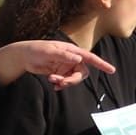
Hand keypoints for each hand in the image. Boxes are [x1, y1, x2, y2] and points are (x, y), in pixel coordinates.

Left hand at [0, 39, 116, 87]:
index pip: (90, 58)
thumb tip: (78, 59)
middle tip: (61, 82)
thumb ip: (64, 55)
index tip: (112, 70)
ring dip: (65, 82)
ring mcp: (65, 67)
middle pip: (82, 73)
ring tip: (52, 80)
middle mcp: (71, 59)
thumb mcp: (49, 51)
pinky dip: (61, 85)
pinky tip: (53, 85)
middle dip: (73, 80)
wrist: (23, 57)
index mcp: (71, 51)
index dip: (101, 64)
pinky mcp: (59, 73)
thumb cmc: (36, 50)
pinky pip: (66, 82)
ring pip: (73, 79)